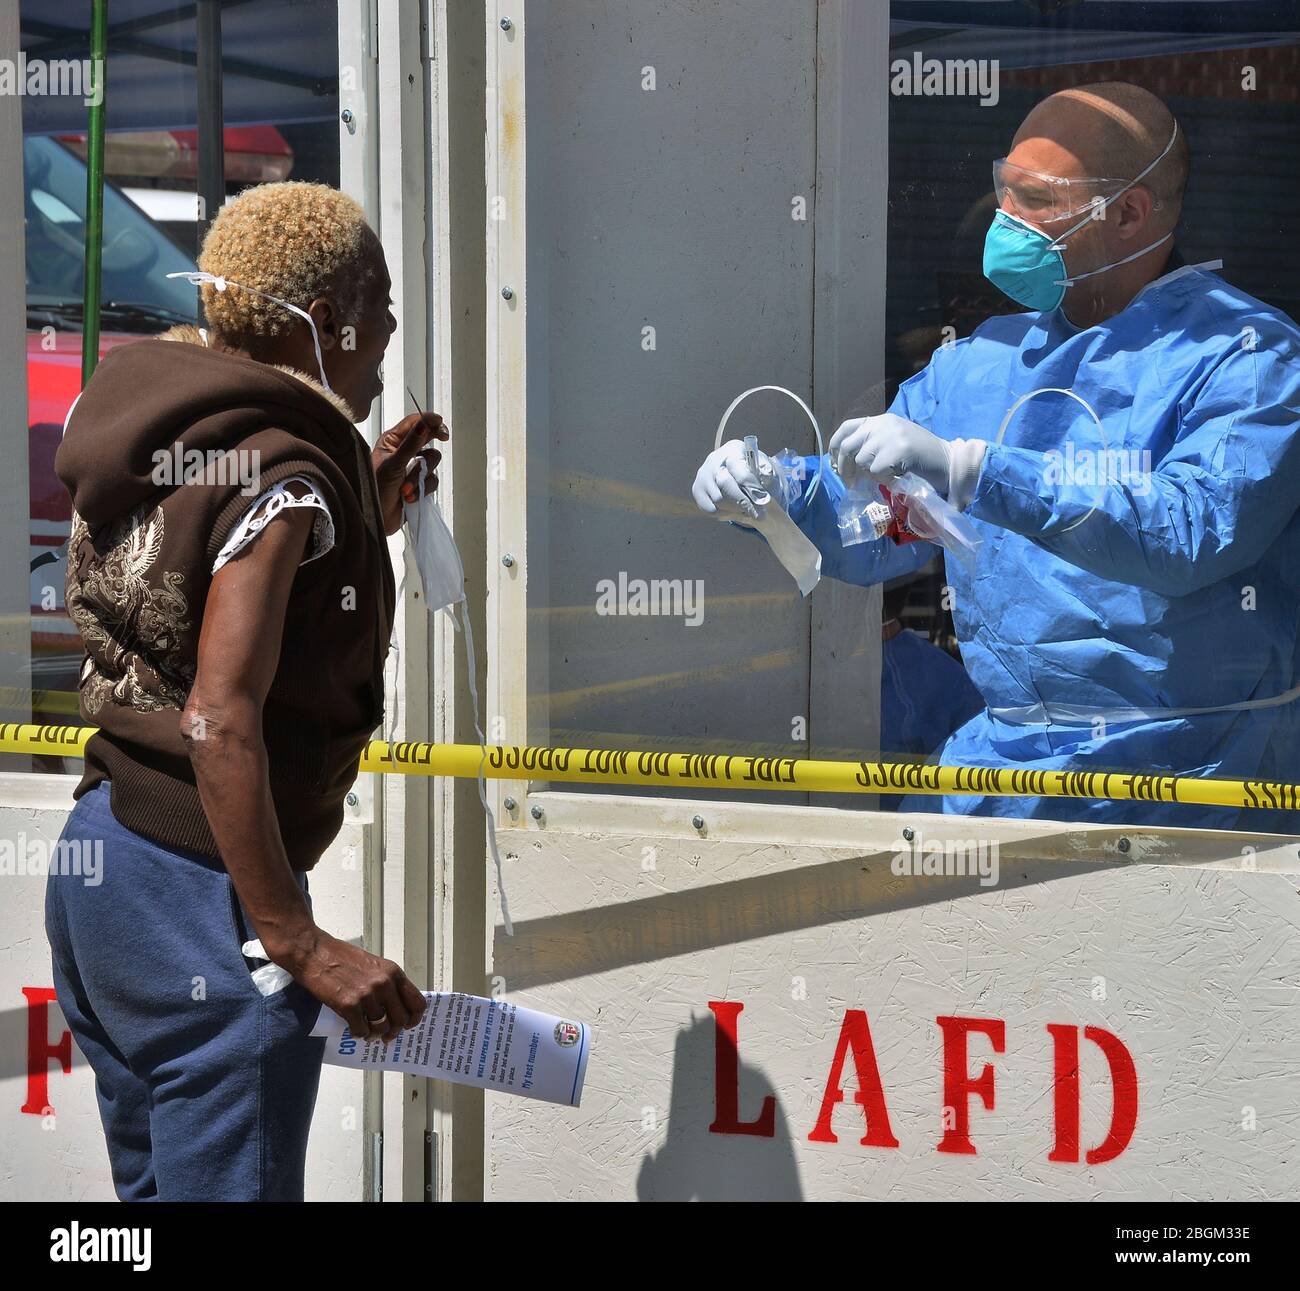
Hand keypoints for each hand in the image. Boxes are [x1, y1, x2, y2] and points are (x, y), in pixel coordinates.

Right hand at [274, 926, 425, 1043]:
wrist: (315, 952)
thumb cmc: (342, 957)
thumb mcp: (374, 965)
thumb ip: (387, 983)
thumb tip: (394, 1007)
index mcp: (393, 973)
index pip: (417, 1003)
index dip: (413, 1019)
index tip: (407, 1025)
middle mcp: (384, 984)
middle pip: (400, 1020)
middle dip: (393, 1032)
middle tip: (385, 1036)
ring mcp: (367, 995)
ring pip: (381, 1028)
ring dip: (375, 1035)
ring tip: (368, 1033)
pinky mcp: (348, 1005)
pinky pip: (360, 1030)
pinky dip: (358, 1034)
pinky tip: (354, 1029)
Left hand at [372, 411, 448, 535]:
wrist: (375, 518)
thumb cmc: (376, 489)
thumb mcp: (394, 464)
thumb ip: (411, 444)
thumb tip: (424, 424)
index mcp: (392, 441)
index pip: (414, 423)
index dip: (428, 420)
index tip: (440, 423)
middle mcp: (403, 452)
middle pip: (427, 438)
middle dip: (433, 442)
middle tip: (444, 437)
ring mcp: (411, 468)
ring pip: (432, 461)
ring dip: (420, 476)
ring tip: (406, 489)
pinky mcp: (418, 484)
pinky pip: (431, 480)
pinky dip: (422, 489)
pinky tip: (409, 497)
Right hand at [692, 439, 771, 521]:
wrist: (737, 473)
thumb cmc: (753, 470)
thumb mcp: (764, 468)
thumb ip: (766, 471)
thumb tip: (765, 473)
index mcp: (733, 450)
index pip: (740, 471)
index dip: (751, 488)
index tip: (762, 501)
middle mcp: (713, 460)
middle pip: (725, 485)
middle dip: (742, 501)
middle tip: (756, 513)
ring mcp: (703, 475)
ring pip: (717, 499)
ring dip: (734, 508)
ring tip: (746, 510)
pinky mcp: (697, 489)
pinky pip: (709, 508)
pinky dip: (723, 513)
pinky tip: (734, 511)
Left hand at [830, 413, 951, 494]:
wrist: (949, 460)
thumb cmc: (920, 456)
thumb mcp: (893, 442)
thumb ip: (871, 445)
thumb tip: (842, 462)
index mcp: (881, 420)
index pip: (847, 428)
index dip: (835, 447)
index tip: (835, 464)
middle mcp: (883, 424)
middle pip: (847, 446)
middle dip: (844, 468)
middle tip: (849, 483)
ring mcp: (891, 435)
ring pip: (861, 460)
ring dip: (868, 475)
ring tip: (884, 476)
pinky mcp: (898, 450)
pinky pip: (876, 471)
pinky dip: (882, 480)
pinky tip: (895, 478)